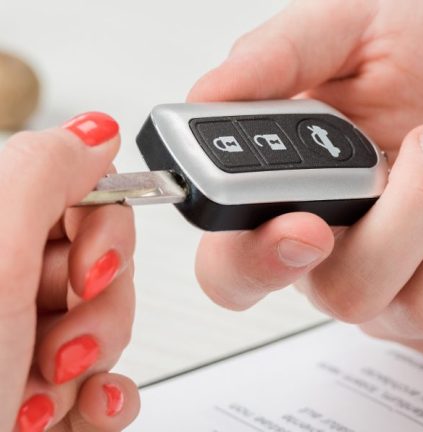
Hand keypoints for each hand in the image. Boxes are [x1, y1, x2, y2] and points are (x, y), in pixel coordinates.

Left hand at [0, 113, 138, 430]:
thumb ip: (42, 173)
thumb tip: (96, 132)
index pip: (75, 192)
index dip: (103, 225)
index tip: (90, 267)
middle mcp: (1, 282)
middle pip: (101, 260)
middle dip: (100, 305)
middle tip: (59, 340)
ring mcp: (25, 340)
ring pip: (111, 319)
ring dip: (98, 358)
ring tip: (48, 388)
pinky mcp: (49, 391)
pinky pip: (110, 376)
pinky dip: (109, 397)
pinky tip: (85, 409)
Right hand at [188, 0, 422, 358]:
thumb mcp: (362, 25)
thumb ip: (281, 55)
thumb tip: (208, 93)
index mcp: (302, 200)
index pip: (237, 267)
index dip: (255, 262)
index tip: (307, 225)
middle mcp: (351, 257)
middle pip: (343, 295)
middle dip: (405, 219)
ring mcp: (416, 292)